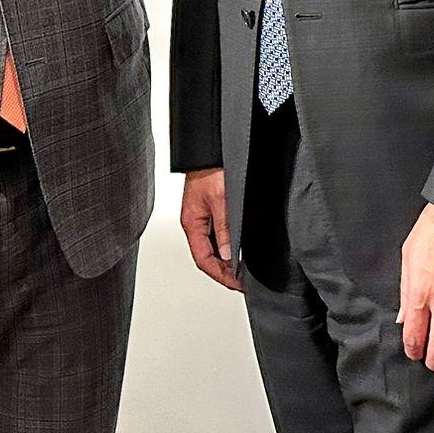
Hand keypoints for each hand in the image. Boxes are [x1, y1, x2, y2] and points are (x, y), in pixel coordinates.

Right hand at [180, 168, 240, 290]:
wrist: (210, 148)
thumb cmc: (211, 168)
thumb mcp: (221, 200)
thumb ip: (224, 228)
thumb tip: (228, 255)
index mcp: (192, 223)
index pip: (203, 259)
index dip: (220, 275)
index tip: (236, 284)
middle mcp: (195, 222)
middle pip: (206, 256)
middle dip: (223, 272)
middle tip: (241, 281)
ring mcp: (202, 216)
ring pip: (212, 246)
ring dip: (225, 260)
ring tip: (241, 270)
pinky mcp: (210, 208)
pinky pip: (216, 234)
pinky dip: (227, 245)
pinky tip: (237, 248)